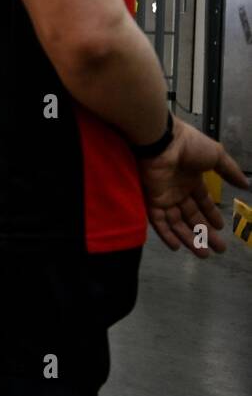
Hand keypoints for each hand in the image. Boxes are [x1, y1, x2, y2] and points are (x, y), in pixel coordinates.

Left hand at [138, 118, 247, 256]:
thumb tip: (246, 185)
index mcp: (192, 179)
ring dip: (189, 239)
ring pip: (177, 222)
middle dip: (205, 233)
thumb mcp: (217, 156)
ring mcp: (164, 195)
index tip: (221, 228)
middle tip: (218, 249)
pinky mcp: (152, 199)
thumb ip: (230, 172)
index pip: (202, 201)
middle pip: (192, 216)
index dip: (211, 215)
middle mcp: (178, 190)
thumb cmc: (189, 145)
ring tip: (204, 255)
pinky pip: (158, 220)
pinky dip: (167, 234)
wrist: (163, 141)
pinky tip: (177, 247)